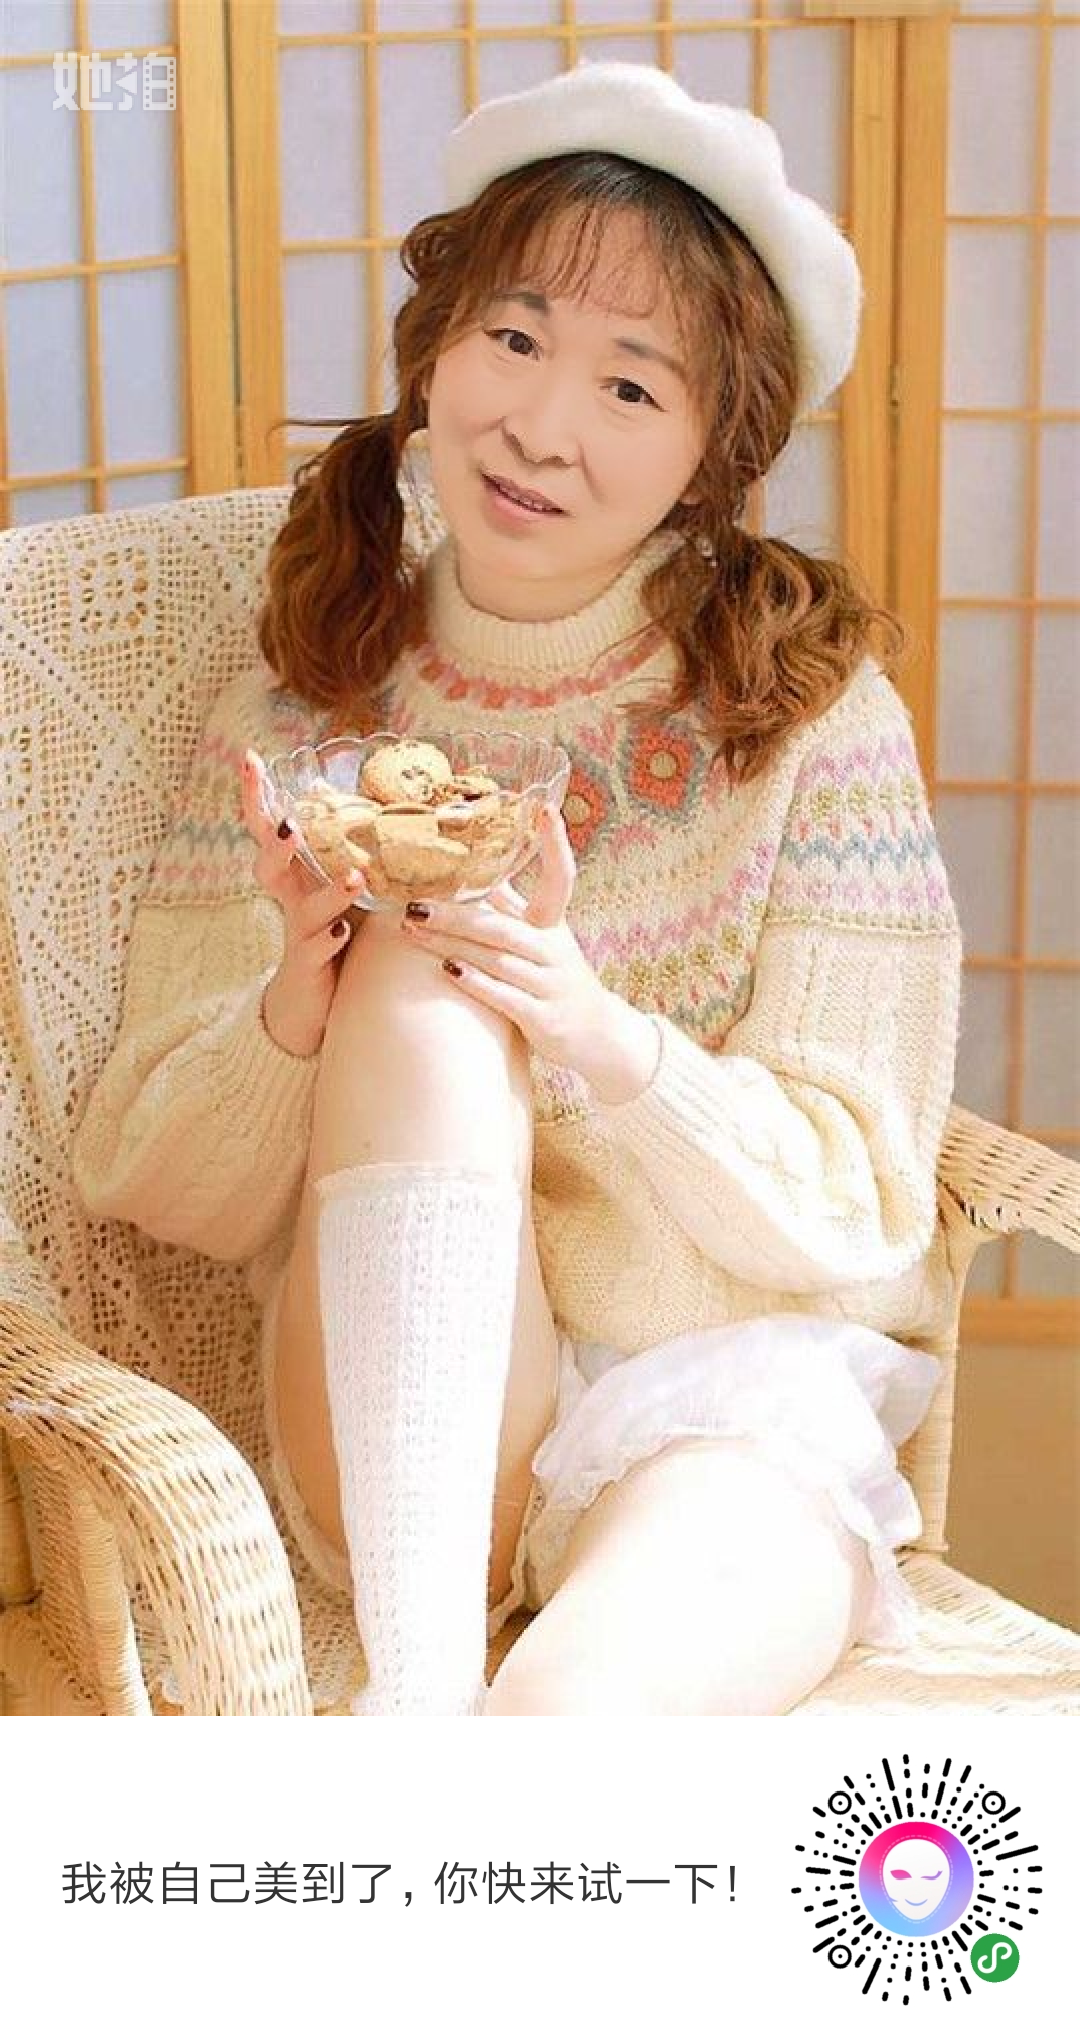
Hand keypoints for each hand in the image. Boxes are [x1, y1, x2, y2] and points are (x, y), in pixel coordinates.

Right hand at [239, 748, 364, 1057]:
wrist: (312, 997)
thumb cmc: (331, 928)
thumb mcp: (334, 881)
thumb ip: (338, 842)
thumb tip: (343, 791)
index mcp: (295, 873)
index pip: (268, 828)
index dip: (256, 796)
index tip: (248, 759)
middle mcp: (291, 898)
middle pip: (269, 866)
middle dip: (276, 844)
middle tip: (289, 824)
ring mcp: (299, 931)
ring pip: (303, 910)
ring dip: (329, 893)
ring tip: (356, 878)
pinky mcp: (310, 963)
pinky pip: (316, 950)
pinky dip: (328, 941)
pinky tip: (342, 932)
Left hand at [397, 807, 660, 1102]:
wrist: (598, 1035)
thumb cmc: (558, 979)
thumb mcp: (544, 938)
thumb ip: (513, 906)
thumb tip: (479, 869)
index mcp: (554, 924)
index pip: (561, 877)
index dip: (554, 845)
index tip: (545, 810)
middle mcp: (554, 949)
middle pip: (502, 925)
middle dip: (456, 912)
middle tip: (413, 900)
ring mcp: (550, 984)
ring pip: (496, 958)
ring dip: (451, 943)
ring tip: (412, 929)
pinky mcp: (543, 1017)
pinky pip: (505, 996)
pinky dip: (476, 983)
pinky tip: (448, 970)